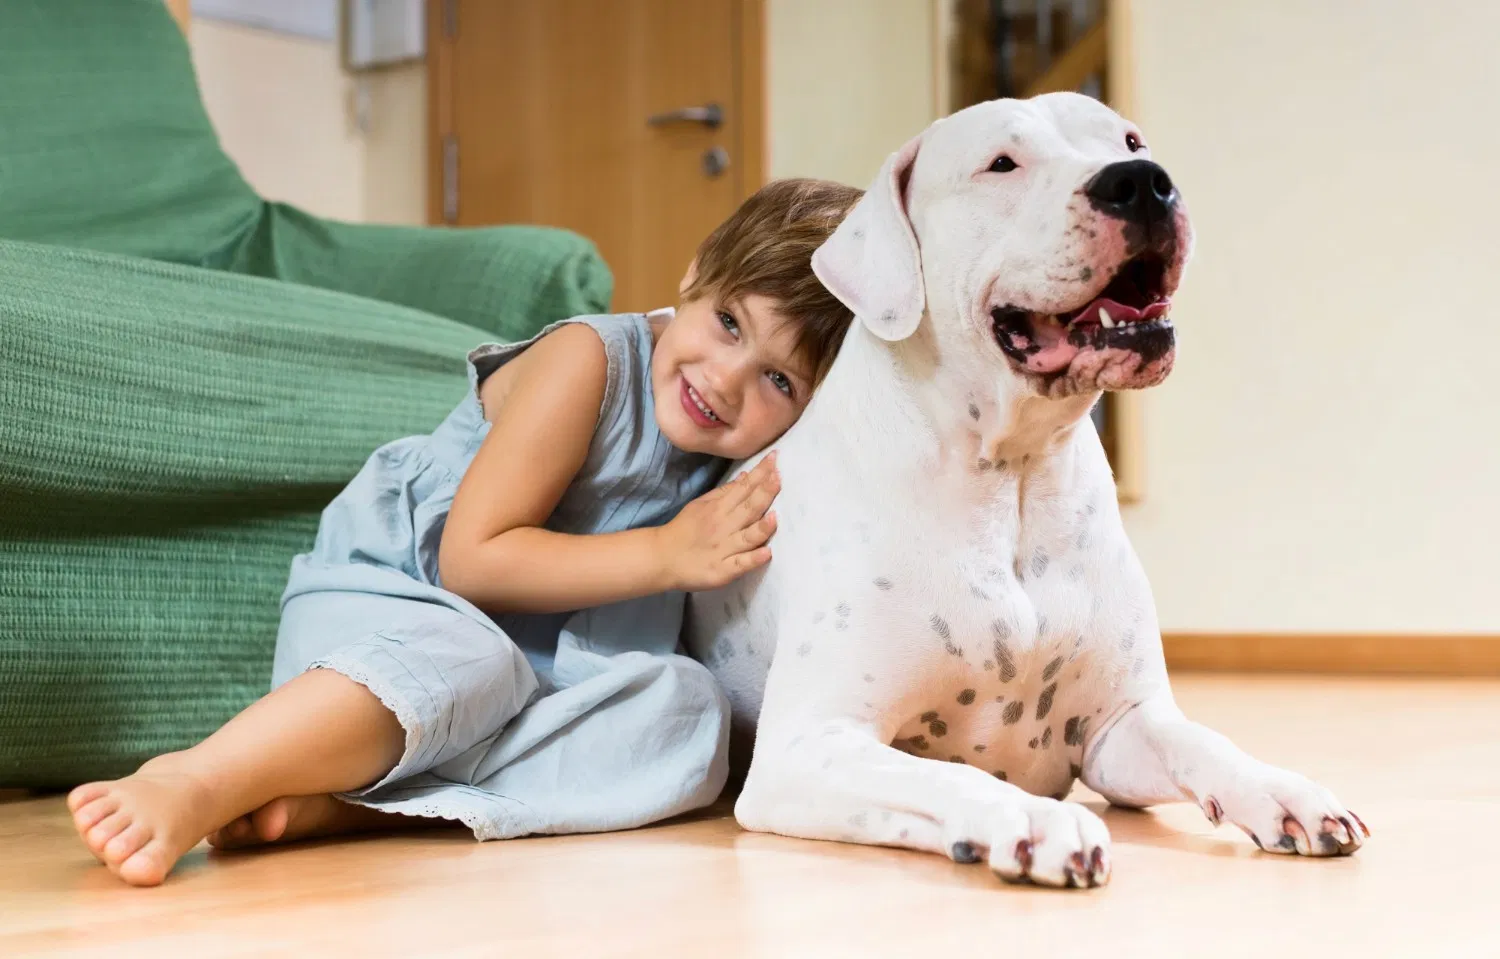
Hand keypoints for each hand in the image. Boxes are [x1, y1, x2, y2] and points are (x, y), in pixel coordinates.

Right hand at [656, 453, 779, 591]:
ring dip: (762, 527)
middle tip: (780, 477)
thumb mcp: (701, 504)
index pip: (743, 487)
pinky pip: (740, 564)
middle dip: (765, 493)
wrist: (662, 558)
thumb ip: (725, 491)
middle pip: (748, 509)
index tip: (775, 458)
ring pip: (748, 537)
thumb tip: (747, 475)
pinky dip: (753, 559)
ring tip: (775, 517)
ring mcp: (724, 550)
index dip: (760, 473)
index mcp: (719, 508)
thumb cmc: (684, 529)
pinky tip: (766, 553)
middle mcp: (724, 526)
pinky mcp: (723, 571)